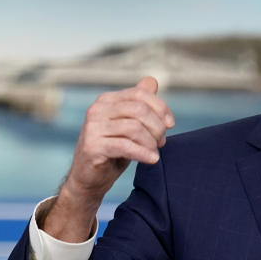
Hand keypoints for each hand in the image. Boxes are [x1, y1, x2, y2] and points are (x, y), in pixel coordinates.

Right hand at [44, 76, 174, 241]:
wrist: (90, 178)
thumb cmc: (113, 150)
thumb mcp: (128, 124)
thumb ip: (139, 103)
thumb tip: (152, 80)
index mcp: (107, 100)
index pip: (140, 94)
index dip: (161, 108)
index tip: (170, 124)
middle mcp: (97, 109)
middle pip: (139, 110)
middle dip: (157, 127)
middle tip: (161, 142)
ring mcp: (92, 127)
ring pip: (134, 128)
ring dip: (150, 142)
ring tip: (154, 152)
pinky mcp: (92, 146)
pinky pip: (125, 146)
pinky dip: (143, 153)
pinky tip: (152, 160)